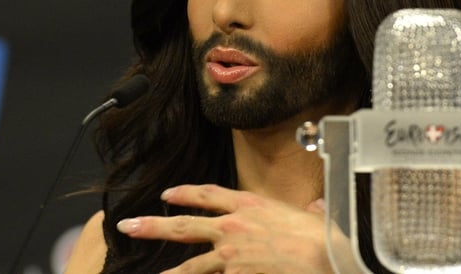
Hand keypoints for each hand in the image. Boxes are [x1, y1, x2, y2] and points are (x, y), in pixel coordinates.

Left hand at [116, 184, 334, 273]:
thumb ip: (308, 213)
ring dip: (168, 272)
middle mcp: (234, 226)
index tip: (167, 195)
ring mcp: (231, 255)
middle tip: (129, 226)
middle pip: (184, 225)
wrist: (330, 256)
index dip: (185, 194)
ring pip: (190, 266)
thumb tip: (314, 211)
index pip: (208, 194)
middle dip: (153, 226)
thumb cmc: (327, 238)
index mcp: (251, 204)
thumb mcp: (315, 215)